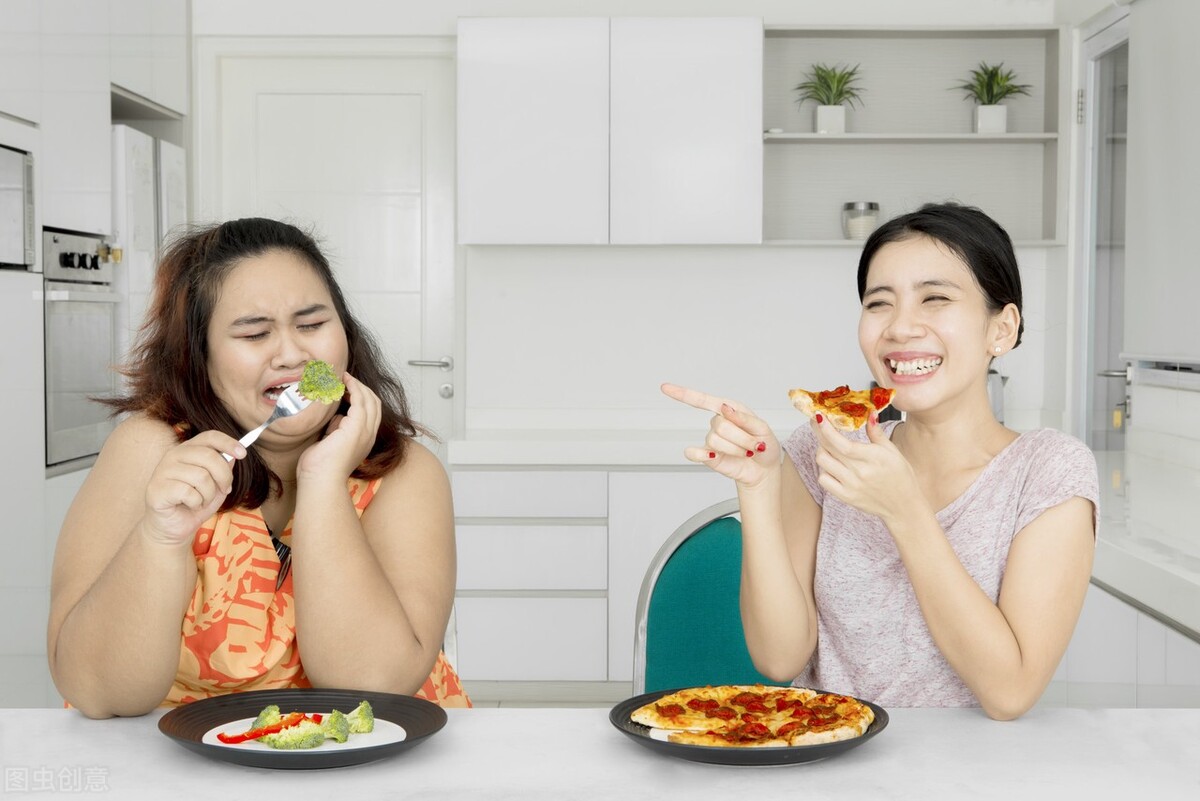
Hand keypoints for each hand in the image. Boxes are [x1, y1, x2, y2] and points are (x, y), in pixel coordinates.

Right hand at [143, 431, 244, 545]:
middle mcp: (173, 455)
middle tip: (224, 489)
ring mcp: (162, 471)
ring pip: (201, 477)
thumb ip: (224, 469)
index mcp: (187, 450)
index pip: (209, 436)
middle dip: (224, 477)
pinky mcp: (157, 489)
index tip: (243, 453)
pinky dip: (197, 503)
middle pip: (209, 456)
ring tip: (202, 501)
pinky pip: (189, 493)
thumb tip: (233, 456)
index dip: (228, 443)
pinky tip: (190, 506)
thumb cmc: (195, 503)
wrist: (173, 527)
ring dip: (209, 494)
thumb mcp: (216, 485)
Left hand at [297, 371, 380, 481]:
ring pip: (369, 399)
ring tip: (344, 377)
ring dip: (357, 385)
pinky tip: (344, 382)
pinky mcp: (357, 427)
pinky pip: (360, 400)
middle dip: (362, 388)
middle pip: (374, 403)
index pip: (371, 412)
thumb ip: (336, 429)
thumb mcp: (331, 442)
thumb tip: (337, 417)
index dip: (362, 397)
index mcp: (364, 440)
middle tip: (346, 379)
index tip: (346, 388)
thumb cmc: (320, 468)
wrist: (320, 480)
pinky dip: (353, 387)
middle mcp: (369, 435)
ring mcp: (365, 431)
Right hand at [661, 383, 780, 488]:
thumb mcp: (763, 428)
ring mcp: (712, 440)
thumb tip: (724, 409)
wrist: (765, 470)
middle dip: (742, 438)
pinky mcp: (708, 457)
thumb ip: (744, 418)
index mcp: (730, 409)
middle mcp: (718, 423)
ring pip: (715, 440)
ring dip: (736, 449)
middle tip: (754, 446)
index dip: (683, 394)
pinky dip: (701, 455)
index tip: (664, 387)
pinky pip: (695, 454)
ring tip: (746, 453)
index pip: (703, 400)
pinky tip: (713, 456)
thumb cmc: (765, 446)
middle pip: (720, 425)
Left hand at [810, 414, 924, 525]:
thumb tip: (870, 413)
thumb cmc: (900, 476)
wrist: (903, 505)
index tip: (820, 416)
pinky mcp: (845, 497)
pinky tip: (831, 464)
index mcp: (871, 458)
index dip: (826, 430)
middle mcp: (859, 472)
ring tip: (827, 444)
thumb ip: (876, 432)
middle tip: (818, 423)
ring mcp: (850, 486)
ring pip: (822, 463)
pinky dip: (823, 469)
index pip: (841, 443)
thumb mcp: (892, 450)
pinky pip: (824, 480)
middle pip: (828, 449)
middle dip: (819, 433)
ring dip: (821, 450)